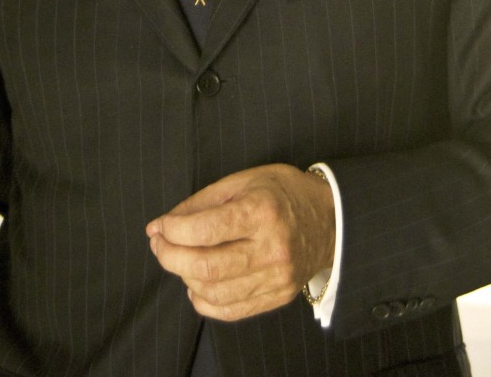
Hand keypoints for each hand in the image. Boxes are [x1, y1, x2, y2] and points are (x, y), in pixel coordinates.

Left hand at [145, 163, 334, 320]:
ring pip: (214, 292)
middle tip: (159, 243)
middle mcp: (271, 248)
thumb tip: (161, 225)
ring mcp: (277, 277)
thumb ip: (201, 202)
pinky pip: (230, 310)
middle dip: (169, 257)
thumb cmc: (282, 192)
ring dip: (184, 276)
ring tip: (179, 259)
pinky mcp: (278, 296)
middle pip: (205, 267)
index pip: (205, 230)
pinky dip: (203, 300)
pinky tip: (196, 282)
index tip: (159, 226)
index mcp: (261, 211)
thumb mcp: (243, 180)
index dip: (173, 230)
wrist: (331, 219)